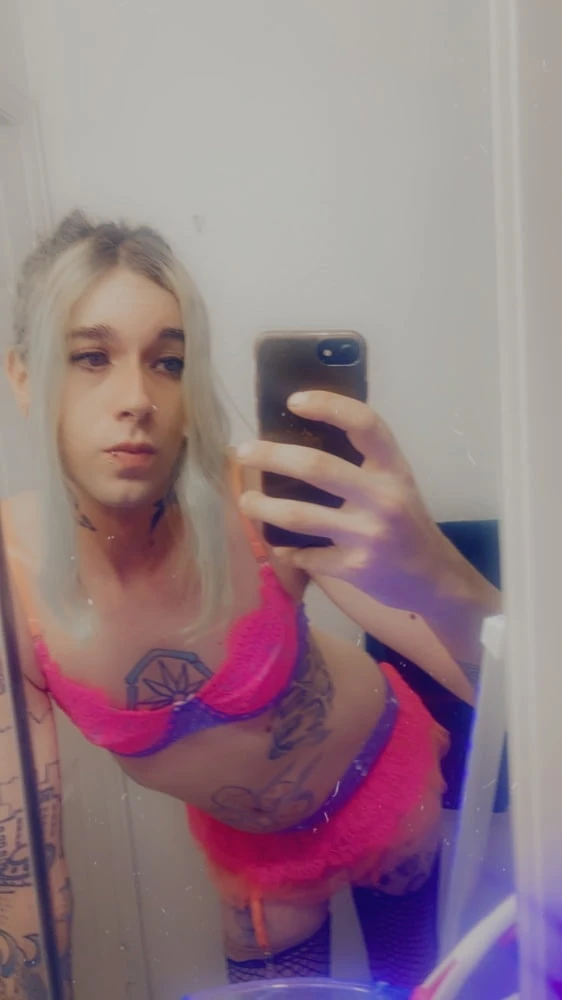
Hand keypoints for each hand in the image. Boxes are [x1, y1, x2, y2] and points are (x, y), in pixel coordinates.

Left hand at [236, 390, 455, 615]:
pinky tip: (282, 546)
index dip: (328, 405)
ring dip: (262, 508)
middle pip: (316, 467)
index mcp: (392, 468)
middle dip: (270, 456)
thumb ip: (361, 461)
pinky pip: (305, 556)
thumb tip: (298, 435)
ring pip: (298, 516)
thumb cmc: (404, 521)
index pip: (364, 423)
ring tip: (246, 501)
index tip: (294, 401)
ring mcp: (368, 535)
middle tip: (242, 452)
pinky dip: (288, 551)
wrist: (433, 579)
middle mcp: (383, 498)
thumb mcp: (394, 482)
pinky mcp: (354, 568)